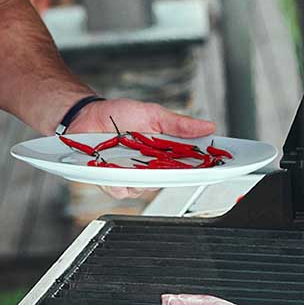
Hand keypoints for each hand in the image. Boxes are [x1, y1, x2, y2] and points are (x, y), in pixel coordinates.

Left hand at [69, 99, 216, 199]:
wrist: (86, 115)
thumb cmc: (118, 115)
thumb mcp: (152, 114)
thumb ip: (178, 124)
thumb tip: (208, 126)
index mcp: (163, 153)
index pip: (188, 165)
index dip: (204, 168)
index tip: (217, 166)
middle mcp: (149, 168)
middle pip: (168, 181)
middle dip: (173, 175)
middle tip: (173, 164)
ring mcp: (129, 176)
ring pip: (144, 189)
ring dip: (141, 177)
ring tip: (135, 162)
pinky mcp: (110, 181)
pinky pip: (119, 190)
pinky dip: (118, 182)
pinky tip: (115, 170)